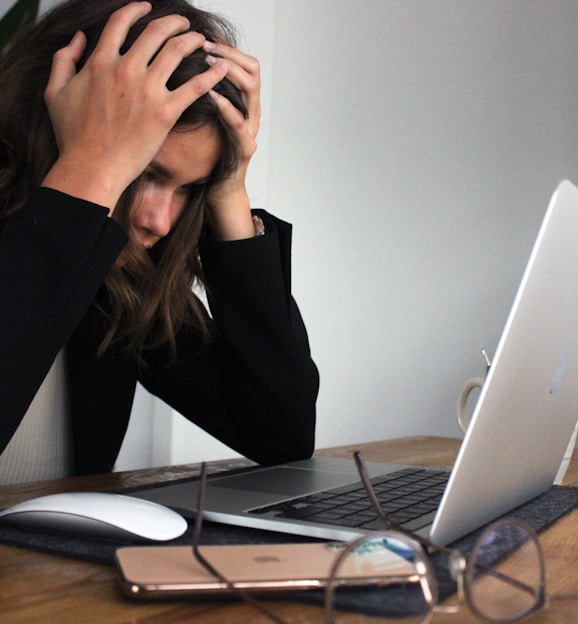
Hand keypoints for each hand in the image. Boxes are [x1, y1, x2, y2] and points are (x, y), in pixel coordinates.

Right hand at [42, 1, 228, 211]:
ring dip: (193, 40)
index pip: (121, 22)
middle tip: (184, 23)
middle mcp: (126, 69)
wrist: (92, 167)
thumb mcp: (55, 92)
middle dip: (174, 22)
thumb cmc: (73, 136)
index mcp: (100, 62)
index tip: (147, 7)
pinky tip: (222, 68)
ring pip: (177, 51)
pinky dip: (211, 74)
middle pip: (156, 31)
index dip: (136, 9)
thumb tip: (78, 38)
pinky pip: (194, 87)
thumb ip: (64, 60)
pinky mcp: (165, 113)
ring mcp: (147, 91)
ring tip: (202, 40)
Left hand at [202, 41, 260, 239]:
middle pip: (252, 70)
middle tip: (205, 46)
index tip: (204, 38)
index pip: (245, 63)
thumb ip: (198, 95)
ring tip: (208, 64)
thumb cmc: (207, 155)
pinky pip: (239, 123)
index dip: (227, 48)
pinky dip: (226, 107)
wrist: (218, 191)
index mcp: (242, 103)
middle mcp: (251, 112)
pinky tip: (211, 96)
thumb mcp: (202, 118)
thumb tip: (176, 67)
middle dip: (228, 54)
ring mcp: (251, 129)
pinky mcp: (245, 148)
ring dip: (229, 73)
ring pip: (251, 91)